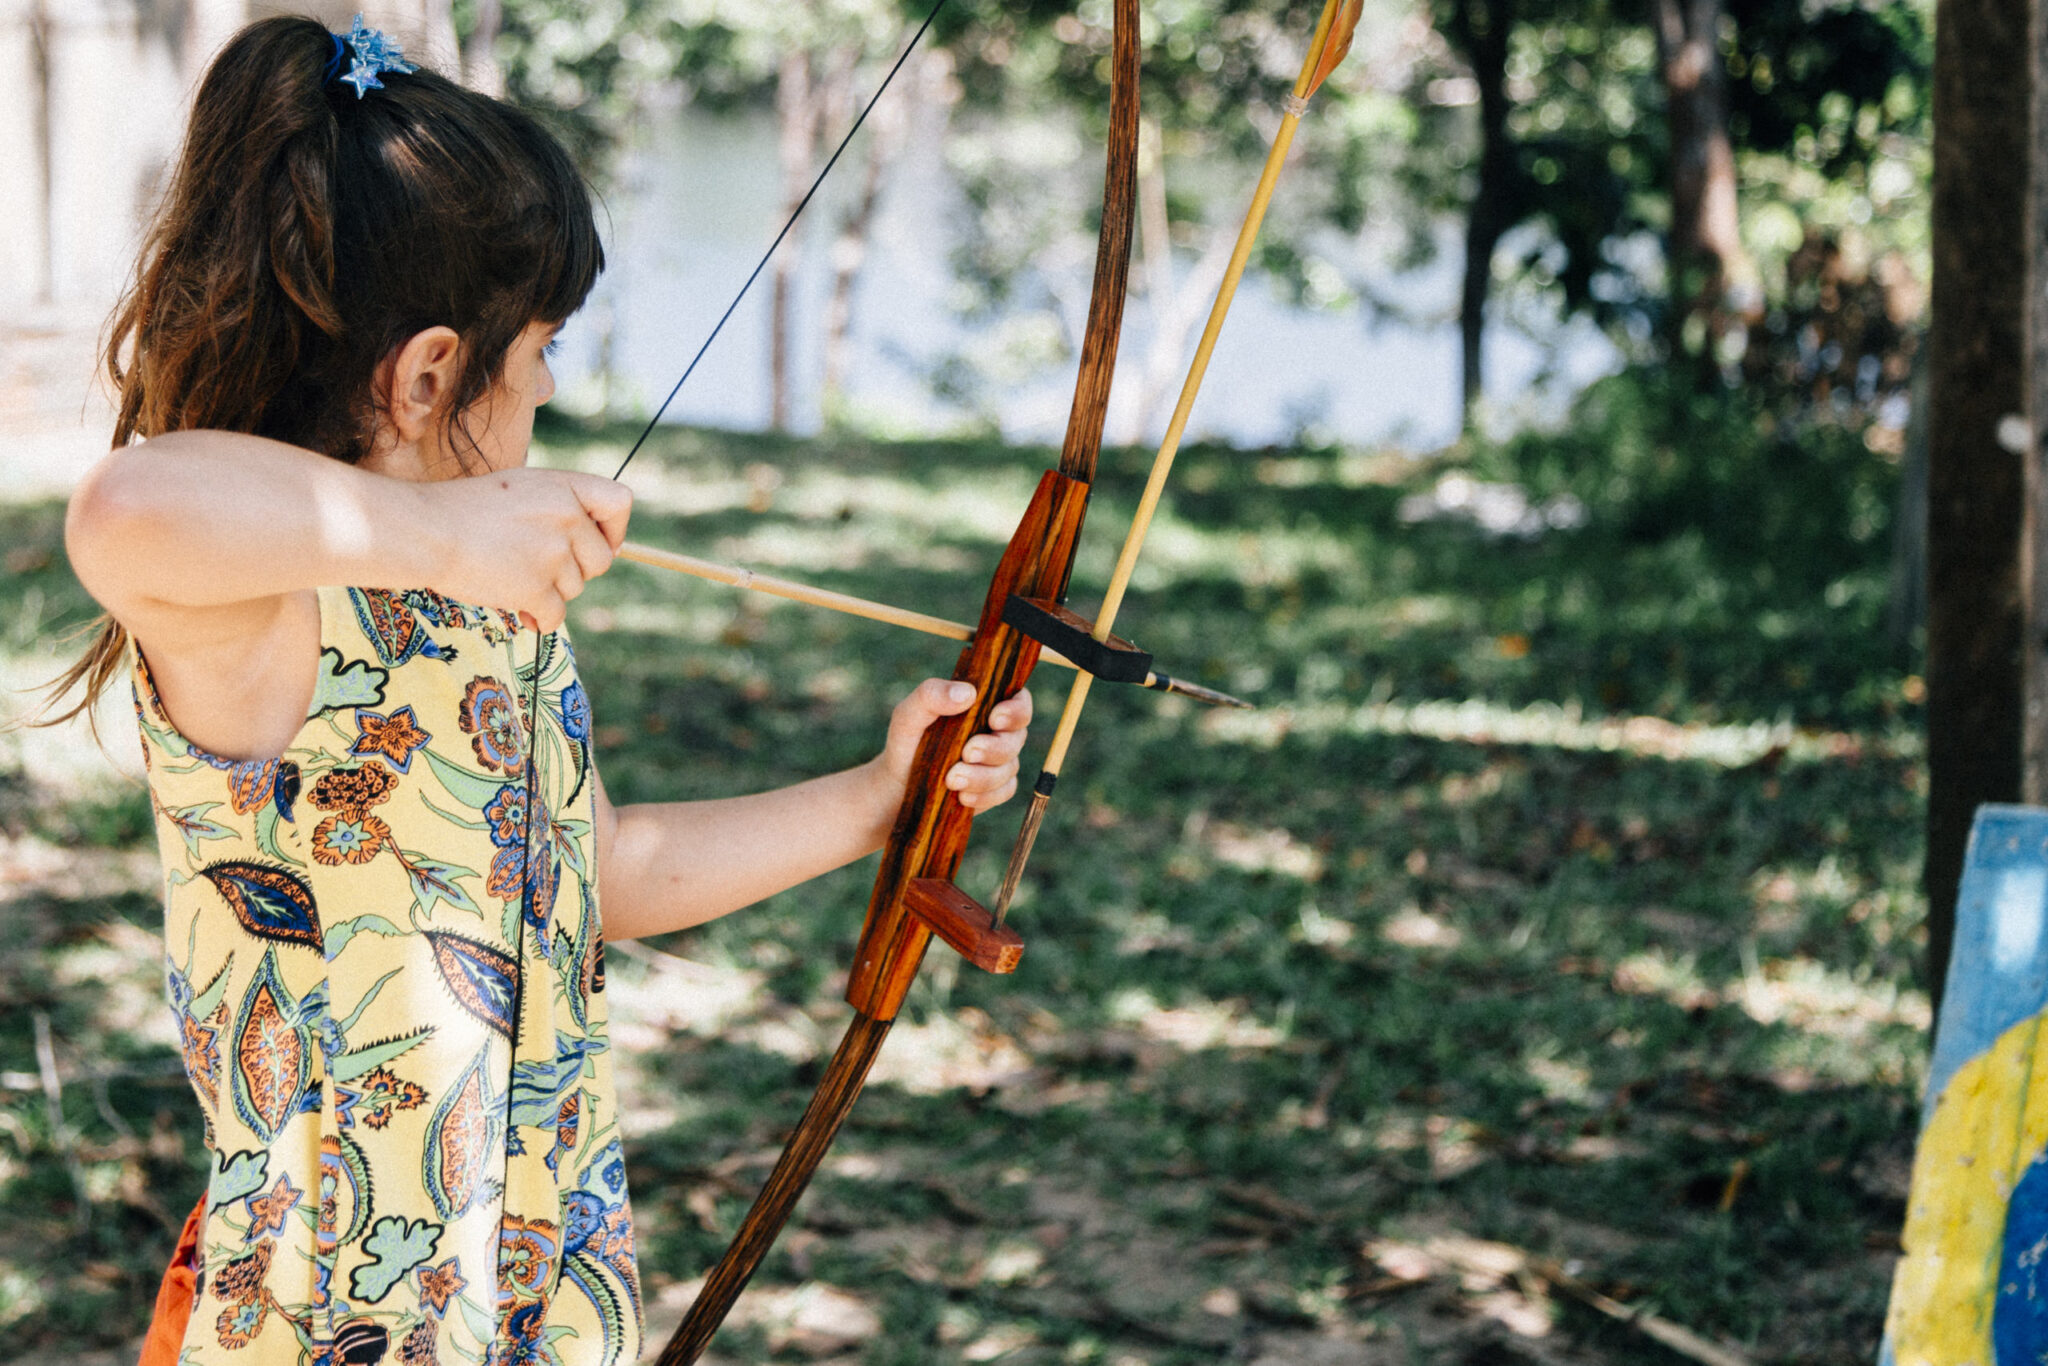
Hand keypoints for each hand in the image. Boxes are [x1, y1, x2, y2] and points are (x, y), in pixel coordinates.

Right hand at [425, 469, 630, 630]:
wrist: (424, 531)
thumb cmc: (466, 511)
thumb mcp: (522, 489)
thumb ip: (563, 508)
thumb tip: (612, 549)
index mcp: (564, 486)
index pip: (620, 502)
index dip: (614, 528)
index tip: (598, 541)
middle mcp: (567, 517)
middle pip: (600, 560)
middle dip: (575, 570)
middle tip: (537, 565)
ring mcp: (553, 553)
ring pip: (574, 588)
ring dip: (548, 591)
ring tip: (511, 576)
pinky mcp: (536, 587)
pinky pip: (555, 616)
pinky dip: (539, 619)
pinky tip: (519, 608)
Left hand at [875, 680, 1032, 812]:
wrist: (901, 784)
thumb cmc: (909, 742)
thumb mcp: (910, 714)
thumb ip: (932, 695)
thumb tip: (968, 694)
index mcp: (984, 705)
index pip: (1019, 701)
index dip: (1017, 709)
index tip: (994, 718)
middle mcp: (998, 732)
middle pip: (1017, 737)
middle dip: (994, 748)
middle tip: (967, 753)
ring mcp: (1000, 762)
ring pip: (1009, 767)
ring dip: (983, 776)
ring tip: (952, 779)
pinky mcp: (996, 788)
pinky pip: (1004, 791)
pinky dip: (985, 795)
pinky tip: (963, 797)